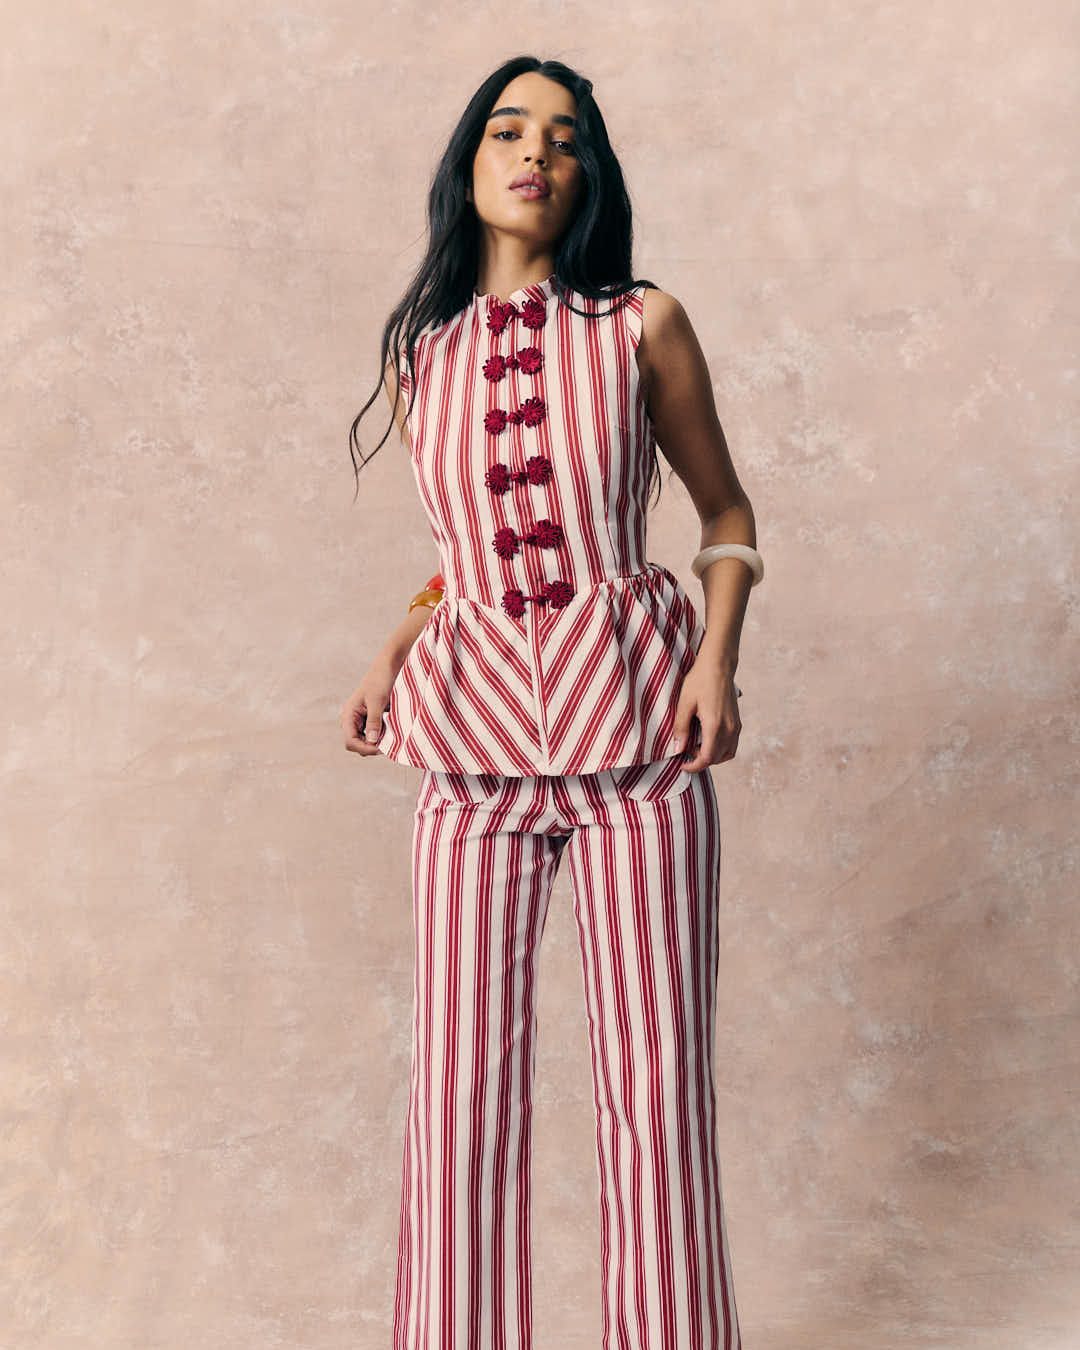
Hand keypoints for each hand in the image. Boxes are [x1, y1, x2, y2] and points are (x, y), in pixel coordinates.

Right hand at [341, 659, 396, 755]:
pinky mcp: (370, 718)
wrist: (388, 667)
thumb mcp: (377, 701)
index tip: (381, 748)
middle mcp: (351, 719)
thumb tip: (373, 741)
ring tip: (390, 737)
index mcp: (348, 714)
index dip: (364, 748)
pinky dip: (381, 736)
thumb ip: (374, 722)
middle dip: (370, 747)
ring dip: (377, 742)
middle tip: (388, 744)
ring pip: (365, 741)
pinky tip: (391, 731)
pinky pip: (373, 734)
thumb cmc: (380, 680)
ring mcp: (360, 719)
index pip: (350, 741)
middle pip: (357, 744)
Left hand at [671, 657, 741, 772]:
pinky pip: (732, 744)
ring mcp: (735, 726)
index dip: (694, 766)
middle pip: (717, 759)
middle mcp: (729, 729)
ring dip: (712, 756)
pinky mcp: (737, 722)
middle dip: (701, 761)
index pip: (707, 758)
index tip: (682, 765)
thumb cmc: (700, 681)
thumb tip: (678, 749)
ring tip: (697, 746)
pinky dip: (721, 749)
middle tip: (685, 751)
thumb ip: (681, 728)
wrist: (718, 666)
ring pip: (727, 754)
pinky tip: (708, 740)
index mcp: (715, 726)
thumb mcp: (684, 703)